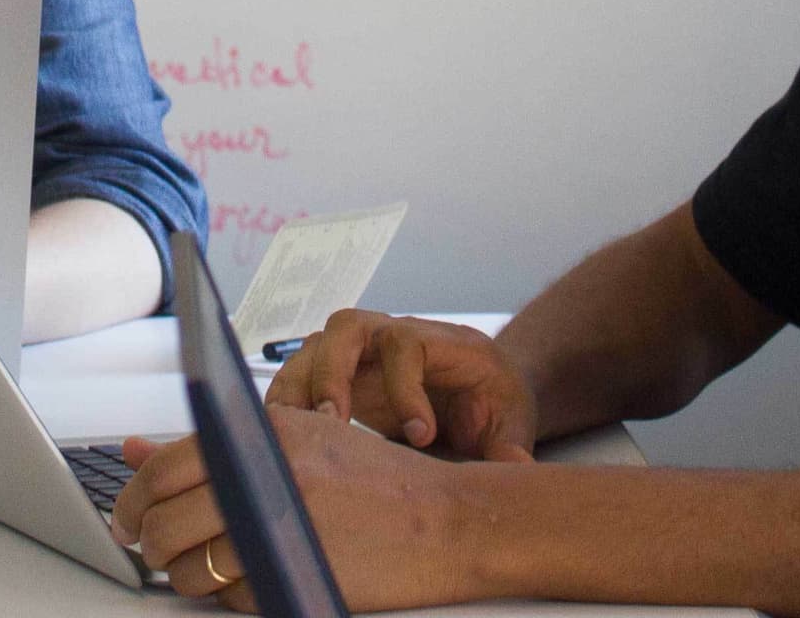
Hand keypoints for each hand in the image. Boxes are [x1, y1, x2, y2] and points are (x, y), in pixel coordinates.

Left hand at [106, 407, 485, 610]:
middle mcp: (264, 477)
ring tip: (195, 562)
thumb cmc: (371, 479)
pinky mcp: (290, 577)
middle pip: (165, 523)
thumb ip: (210, 444)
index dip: (131, 498)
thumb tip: (132, 451)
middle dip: (146, 541)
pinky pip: (229, 597)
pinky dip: (225, 592)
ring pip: (189, 568)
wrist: (441, 521)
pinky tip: (243, 574)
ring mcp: (277, 531)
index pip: (163, 469)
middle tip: (150, 544)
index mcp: (261, 434)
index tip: (124, 514)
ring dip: (181, 572)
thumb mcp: (294, 439)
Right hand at [267, 310, 536, 460]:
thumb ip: (510, 445)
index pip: (408, 345)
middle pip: (349, 328)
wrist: (480, 387)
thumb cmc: (493, 398)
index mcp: (440, 343)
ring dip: (299, 387)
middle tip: (333, 422)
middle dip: (333, 373)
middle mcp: (392, 337)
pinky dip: (287, 400)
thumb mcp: (512, 421)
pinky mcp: (338, 375)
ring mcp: (360, 354)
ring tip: (295, 435)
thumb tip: (515, 471)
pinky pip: (300, 374)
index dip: (406, 388)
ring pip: (316, 347)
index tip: (420, 437)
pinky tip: (285, 438)